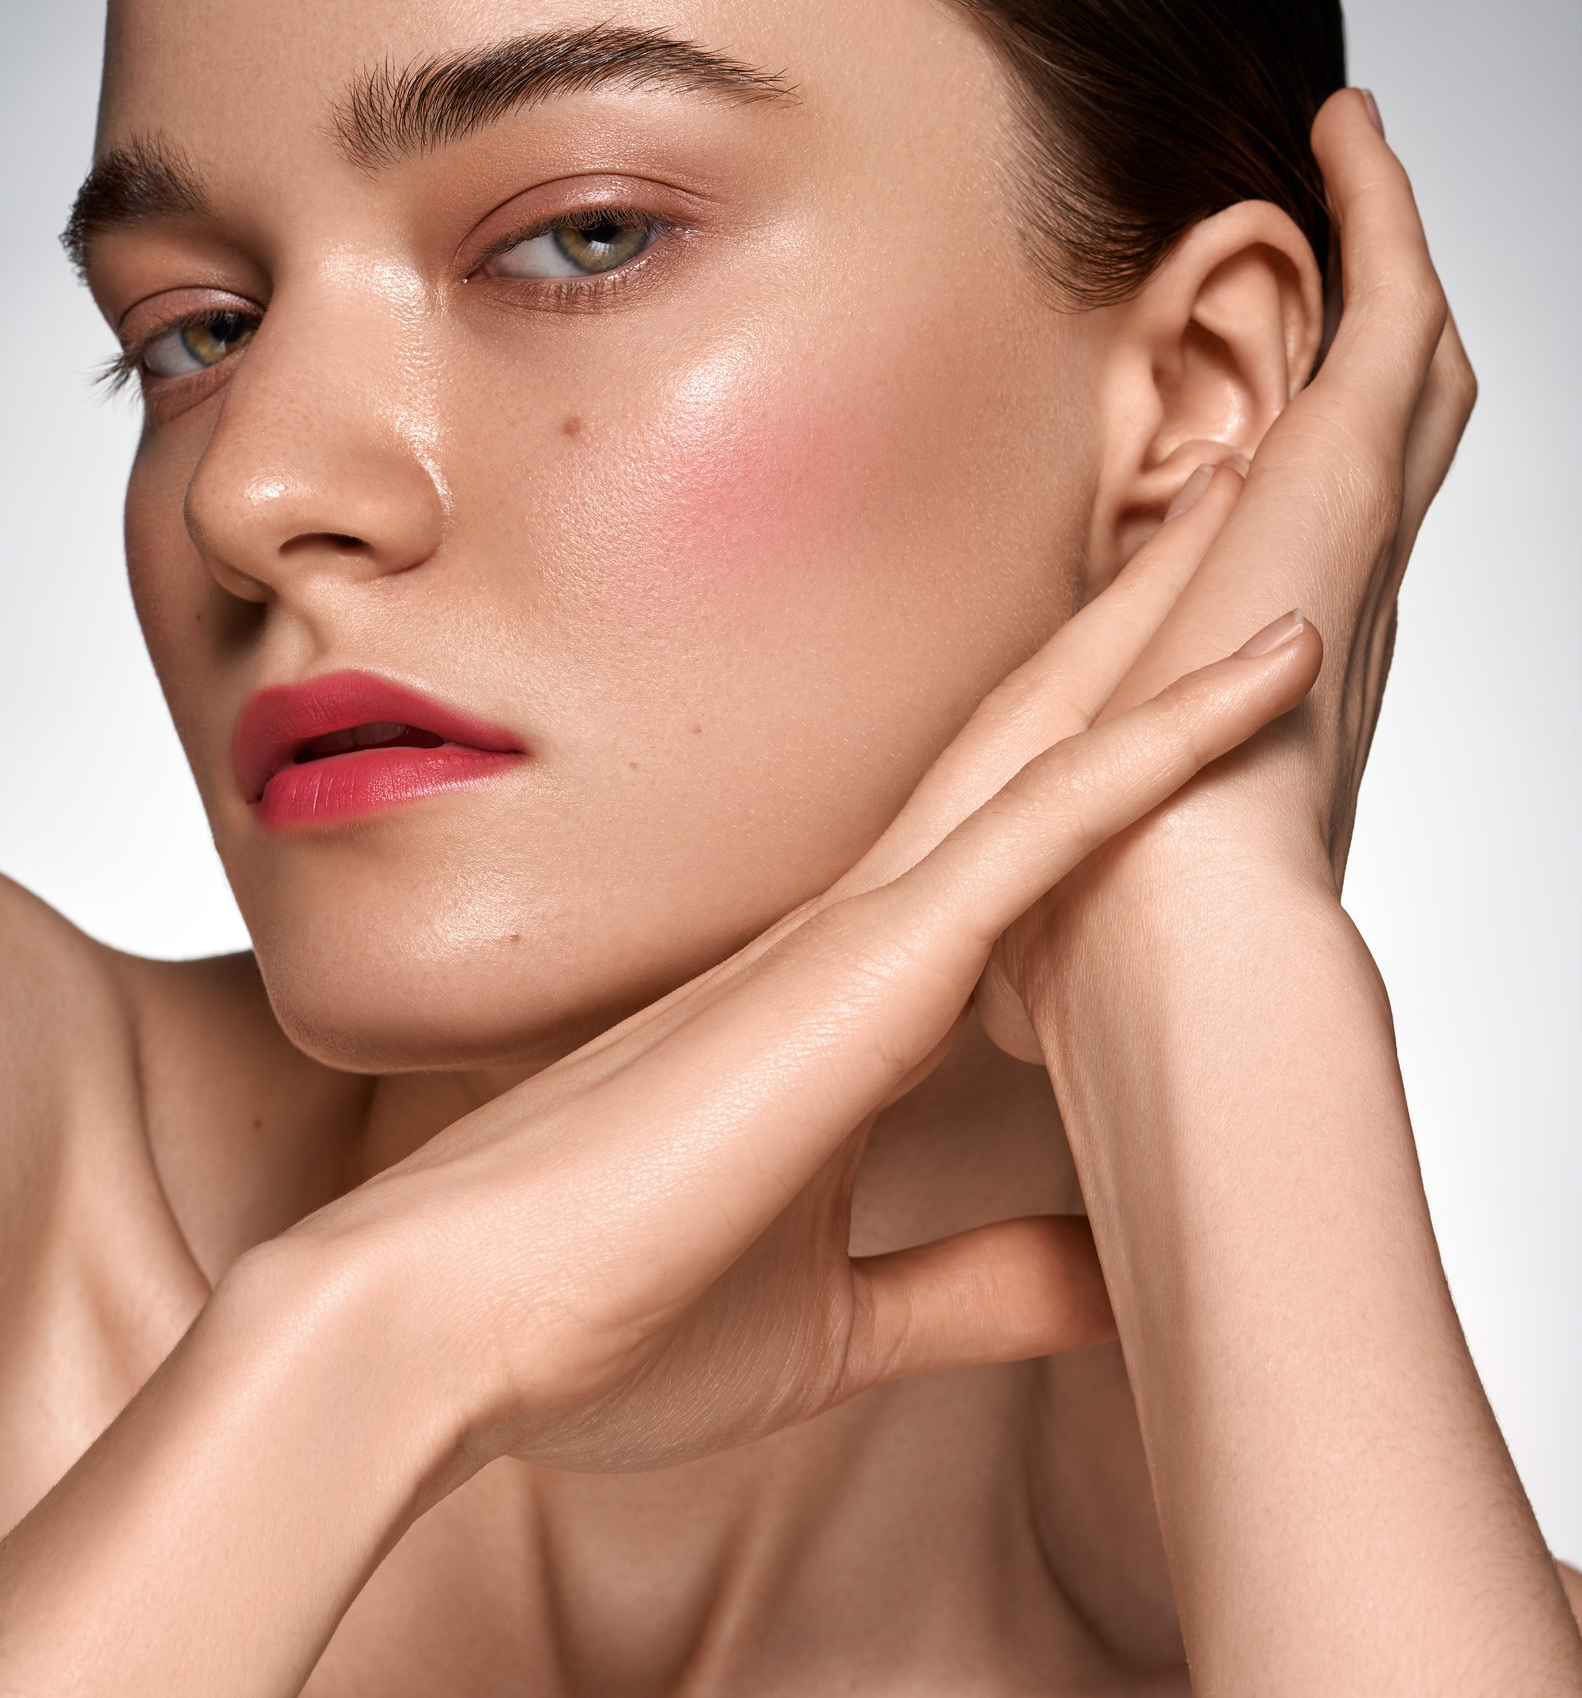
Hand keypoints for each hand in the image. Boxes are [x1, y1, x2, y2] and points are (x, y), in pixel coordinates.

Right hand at [254, 575, 1316, 1482]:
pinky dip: (1161, 745)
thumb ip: (985, 1284)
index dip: (1091, 744)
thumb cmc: (604, 1320)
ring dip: (1163, 630)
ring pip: (1053, 741)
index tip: (1180, 665)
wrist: (445, 1330)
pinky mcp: (869, 966)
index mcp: (846, 1002)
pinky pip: (1049, 824)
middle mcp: (862, 934)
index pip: (1001, 840)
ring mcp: (866, 934)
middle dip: (1131, 624)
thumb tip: (1122, 1285)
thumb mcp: (850, 1315)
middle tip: (1223, 500)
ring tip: (1250, 500)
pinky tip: (1259, 668)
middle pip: (1028, 740)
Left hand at [1089, 86, 1475, 879]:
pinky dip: (1382, 220)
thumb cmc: (1113, 942)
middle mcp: (1322, 597)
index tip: (1259, 414)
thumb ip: (1037, 848)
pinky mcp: (1342, 490)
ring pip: (1403, 366)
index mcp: (1263, 674)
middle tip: (1353, 232)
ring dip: (1383, 251)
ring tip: (1354, 143)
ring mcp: (1343, 538)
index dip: (1293, 470)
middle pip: (1372, 443)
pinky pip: (1392, 319)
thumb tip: (986, 938)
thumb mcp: (1051, 862)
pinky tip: (1348, 133)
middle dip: (1367, 339)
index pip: (1287, 553)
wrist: (1178, 955)